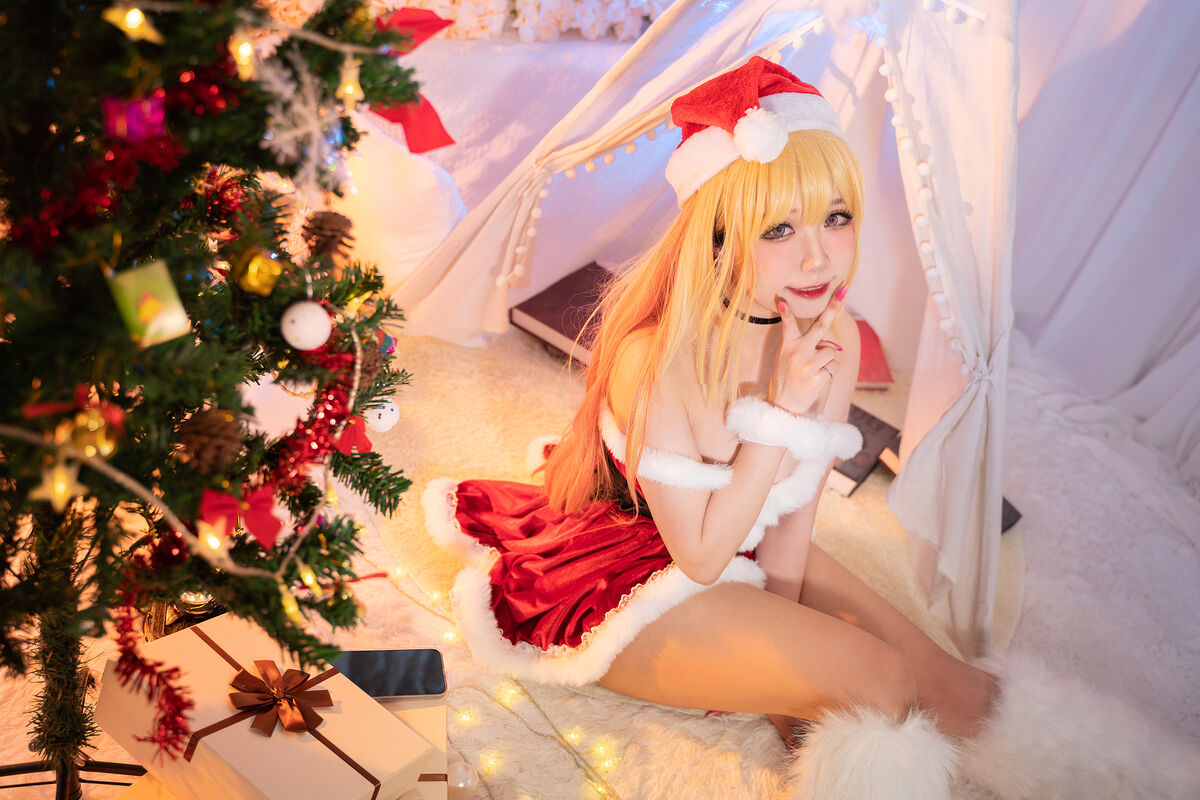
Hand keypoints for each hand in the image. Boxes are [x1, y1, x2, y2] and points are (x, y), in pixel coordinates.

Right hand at [767, 284, 846, 415]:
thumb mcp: (786, 357)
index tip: (783, 300)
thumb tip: (834, 344)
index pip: (788, 325)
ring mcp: (808, 365)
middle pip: (820, 326)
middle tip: (844, 290)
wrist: (783, 405)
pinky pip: (834, 365)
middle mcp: (798, 353)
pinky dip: (829, 370)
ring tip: (814, 368)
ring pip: (832, 350)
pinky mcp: (818, 378)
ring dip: (827, 358)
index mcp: (788, 346)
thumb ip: (807, 346)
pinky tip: (817, 377)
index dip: (787, 313)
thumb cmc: (786, 376)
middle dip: (833, 307)